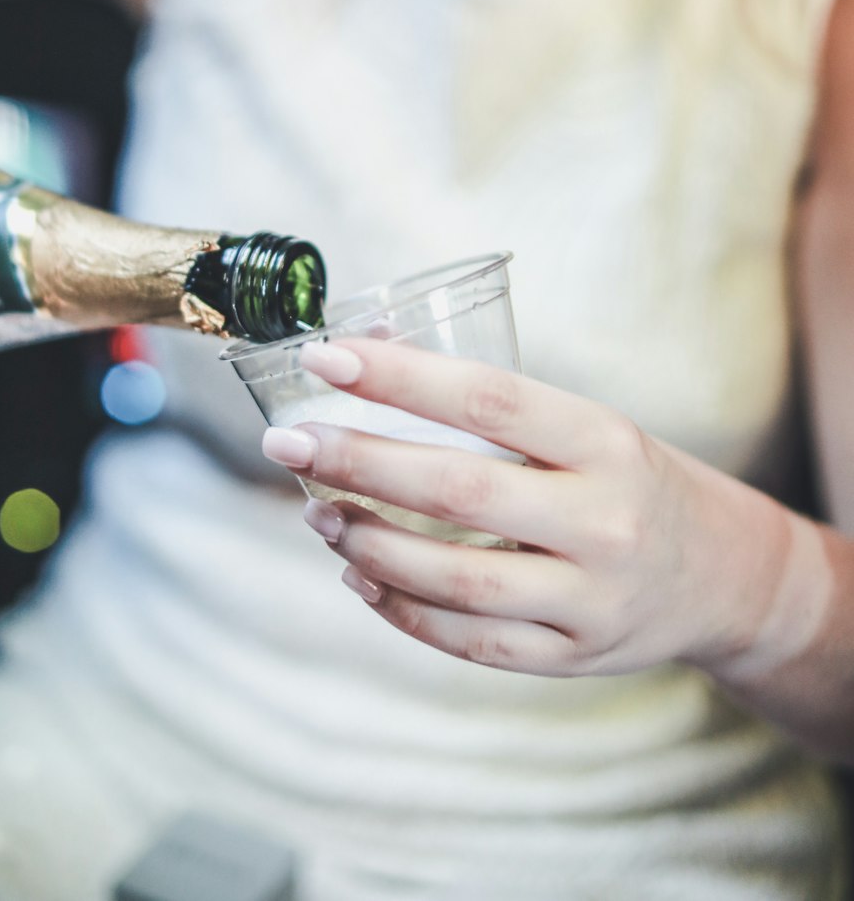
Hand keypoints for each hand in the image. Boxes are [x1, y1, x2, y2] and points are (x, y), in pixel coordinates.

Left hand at [261, 338, 791, 678]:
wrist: (719, 574)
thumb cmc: (626, 478)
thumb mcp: (582, 424)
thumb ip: (486, 400)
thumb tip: (370, 348)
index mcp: (604, 440)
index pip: (489, 399)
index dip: (399, 378)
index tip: (324, 357)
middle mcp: (603, 519)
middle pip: (459, 492)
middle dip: (358, 462)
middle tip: (288, 443)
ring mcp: (591, 598)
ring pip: (456, 581)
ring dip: (369, 545)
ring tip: (315, 512)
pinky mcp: (572, 658)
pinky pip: (470, 643)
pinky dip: (401, 611)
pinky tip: (356, 576)